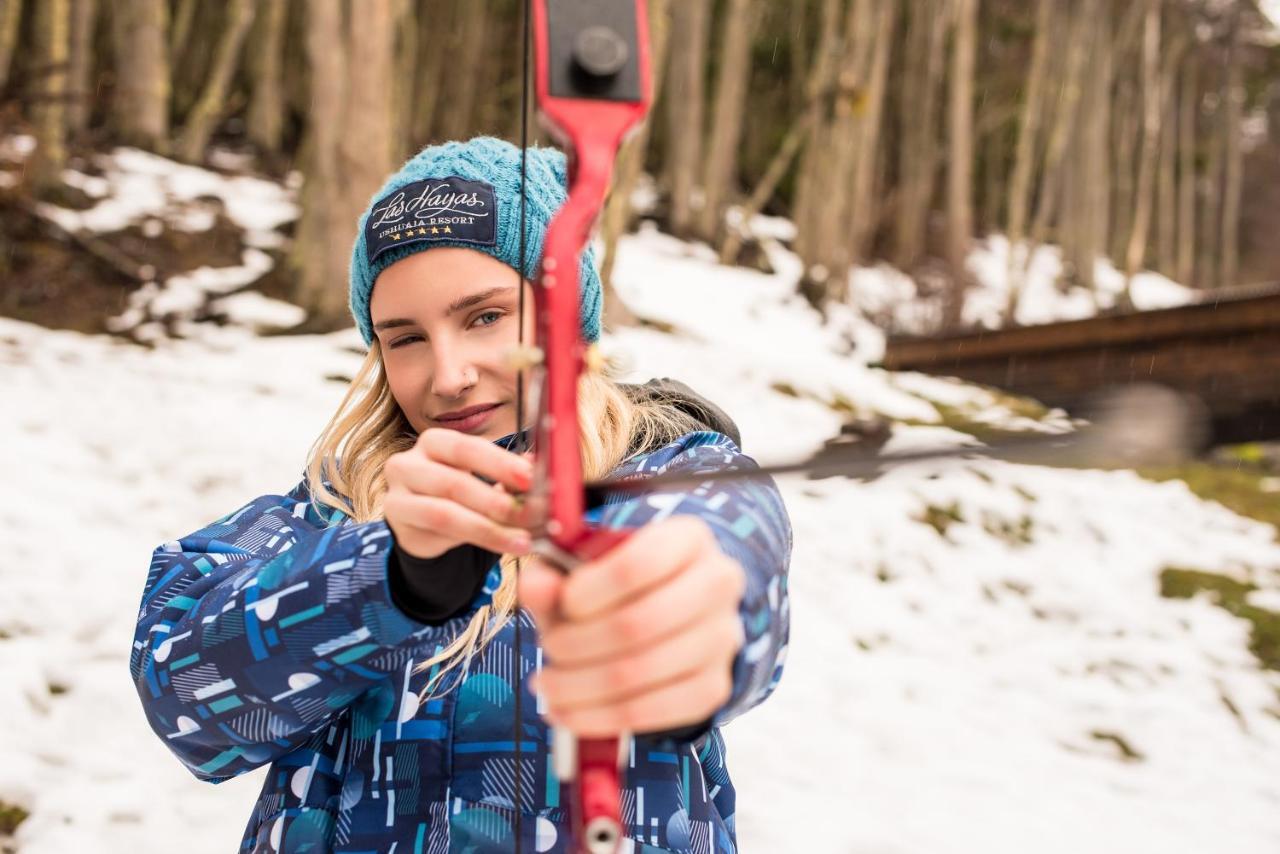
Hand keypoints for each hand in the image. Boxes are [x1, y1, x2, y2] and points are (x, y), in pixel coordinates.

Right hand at [384, 428, 534, 558]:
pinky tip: (501, 546)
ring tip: (521, 540)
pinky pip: (438, 536)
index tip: (530, 479)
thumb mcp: (483, 477)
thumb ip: (508, 472)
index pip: (467, 448)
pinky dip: (474, 541)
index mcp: (434, 442)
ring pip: (445, 514)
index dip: (500, 463)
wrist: (426, 526)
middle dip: (497, 502)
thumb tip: (539, 466)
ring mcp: (397, 496)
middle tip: (531, 516)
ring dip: (489, 529)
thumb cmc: (460, 493)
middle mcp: (408, 464)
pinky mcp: (399, 528)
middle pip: (455, 483)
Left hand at [519, 516, 745, 736]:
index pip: (638, 564)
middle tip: (548, 650)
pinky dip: (600, 717)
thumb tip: (534, 586)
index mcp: (688, 538)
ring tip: (547, 685)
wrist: (674, 615)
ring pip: (642, 671)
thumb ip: (555, 573)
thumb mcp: (587, 567)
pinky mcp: (714, 687)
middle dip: (577, 644)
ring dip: (580, 686)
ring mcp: (723, 638)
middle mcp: (719, 583)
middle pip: (639, 623)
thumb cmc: (622, 586)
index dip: (591, 590)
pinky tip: (567, 711)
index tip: (563, 603)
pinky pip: (654, 712)